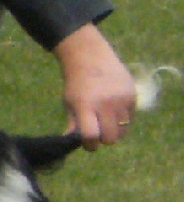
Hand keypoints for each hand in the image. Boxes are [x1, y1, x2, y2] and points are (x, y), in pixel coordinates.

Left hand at [53, 24, 135, 150]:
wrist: (91, 57)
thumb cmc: (76, 83)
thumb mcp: (69, 103)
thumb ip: (73, 123)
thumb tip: (72, 141)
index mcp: (86, 106)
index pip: (91, 135)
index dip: (90, 145)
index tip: (88, 143)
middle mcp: (106, 104)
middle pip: (110, 137)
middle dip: (103, 139)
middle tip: (98, 132)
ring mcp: (121, 99)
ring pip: (123, 130)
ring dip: (114, 131)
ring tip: (106, 121)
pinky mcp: (133, 95)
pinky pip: (130, 118)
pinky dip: (123, 120)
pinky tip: (114, 110)